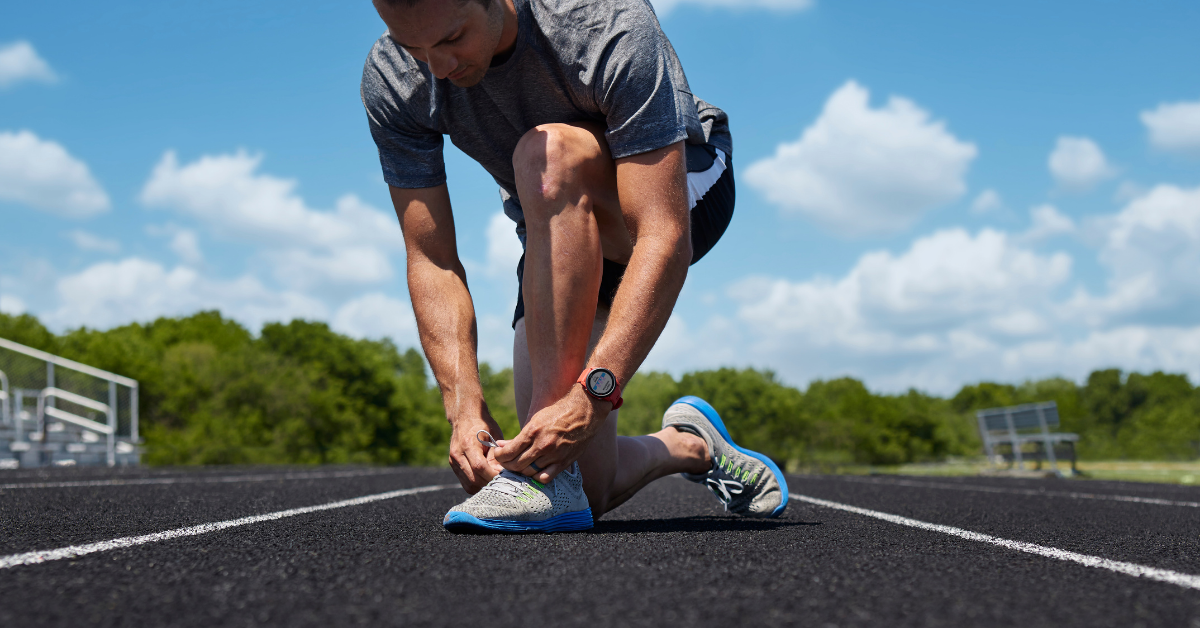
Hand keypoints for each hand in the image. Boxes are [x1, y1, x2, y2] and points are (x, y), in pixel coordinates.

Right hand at [448, 411, 505, 493]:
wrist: (465, 417)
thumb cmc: (483, 425)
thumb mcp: (494, 436)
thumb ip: (497, 456)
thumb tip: (503, 475)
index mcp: (468, 444)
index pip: (480, 467)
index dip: (493, 475)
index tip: (506, 477)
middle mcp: (457, 454)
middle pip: (474, 479)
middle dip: (490, 484)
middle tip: (504, 482)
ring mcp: (453, 462)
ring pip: (469, 485)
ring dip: (484, 487)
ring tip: (496, 483)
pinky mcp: (453, 466)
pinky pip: (466, 484)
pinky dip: (478, 486)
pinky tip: (487, 481)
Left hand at [493, 385, 608, 483]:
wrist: (584, 412)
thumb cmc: (558, 414)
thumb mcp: (535, 420)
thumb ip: (519, 437)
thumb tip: (501, 445)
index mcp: (533, 432)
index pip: (508, 452)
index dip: (499, 456)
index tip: (499, 455)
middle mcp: (542, 445)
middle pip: (516, 465)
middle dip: (507, 465)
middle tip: (506, 462)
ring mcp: (553, 455)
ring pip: (529, 472)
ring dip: (521, 471)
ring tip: (519, 466)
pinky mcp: (564, 462)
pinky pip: (545, 477)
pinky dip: (537, 477)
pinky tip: (535, 471)